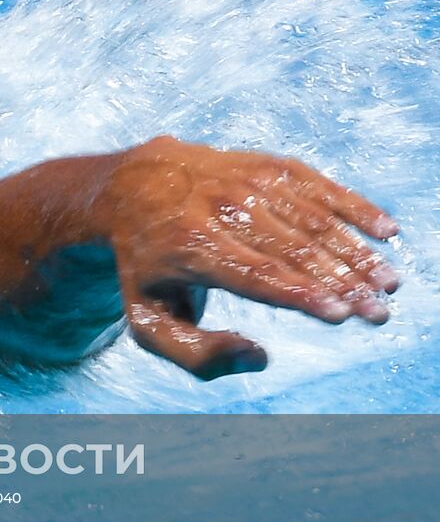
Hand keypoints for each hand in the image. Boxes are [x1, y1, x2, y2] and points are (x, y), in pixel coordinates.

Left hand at [102, 136, 399, 379]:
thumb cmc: (148, 265)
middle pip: (292, 249)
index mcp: (189, 247)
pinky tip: (386, 231)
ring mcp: (245, 181)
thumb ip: (195, 353)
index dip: (300, 294)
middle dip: (342, 282)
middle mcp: (220, 207)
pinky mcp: (266, 165)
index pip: (255, 274)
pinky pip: (318, 185)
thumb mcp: (147, 320)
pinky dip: (354, 206)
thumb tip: (259, 357)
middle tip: (379, 312)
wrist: (131, 185)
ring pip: (311, 218)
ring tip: (389, 283)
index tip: (342, 314)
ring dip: (355, 251)